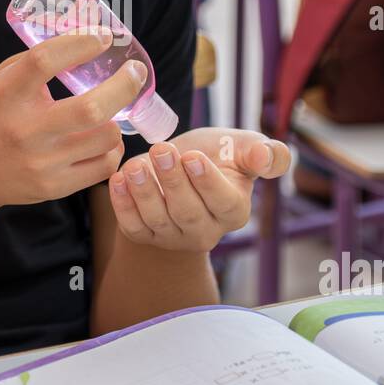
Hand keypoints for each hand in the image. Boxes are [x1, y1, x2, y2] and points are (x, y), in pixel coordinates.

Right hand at [0, 29, 143, 214]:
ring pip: (106, 137)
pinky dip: (112, 149)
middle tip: (134, 72)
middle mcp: (23, 129)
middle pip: (92, 108)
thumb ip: (28, 65)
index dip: (80, 43)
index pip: (45, 61)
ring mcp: (40, 162)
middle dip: (124, 85)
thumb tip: (76, 39)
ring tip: (114, 109)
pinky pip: (103, 167)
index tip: (103, 36)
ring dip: (118, 118)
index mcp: (4, 94)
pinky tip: (104, 138)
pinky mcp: (52, 187)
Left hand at [107, 127, 291, 251]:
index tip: (191, 157)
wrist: (181, 165)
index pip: (223, 202)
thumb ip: (265, 153)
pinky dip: (123, 205)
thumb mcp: (243, 147)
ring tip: (136, 166)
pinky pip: (133, 226)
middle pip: (188, 213)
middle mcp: (206, 231)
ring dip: (144, 193)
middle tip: (161, 150)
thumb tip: (265, 156)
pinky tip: (118, 180)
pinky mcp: (146, 235)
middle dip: (173, 181)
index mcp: (235, 211)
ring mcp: (174, 237)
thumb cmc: (218, 155)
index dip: (207, 182)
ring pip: (158, 220)